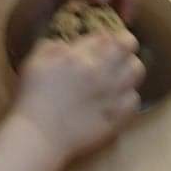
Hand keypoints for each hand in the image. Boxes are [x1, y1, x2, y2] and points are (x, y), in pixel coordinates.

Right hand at [14, 32, 143, 163]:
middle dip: (123, 45)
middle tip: (114, 53)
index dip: (106, 36)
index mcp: (81, 57)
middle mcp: (103, 73)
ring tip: (118, 74)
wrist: (40, 135)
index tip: (101, 41)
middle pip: (129, 47)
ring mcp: (113, 95)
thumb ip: (52, 46)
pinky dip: (128, 95)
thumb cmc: (33, 97)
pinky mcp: (118, 117)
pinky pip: (135, 99)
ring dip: (128, 68)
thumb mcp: (34, 62)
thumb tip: (67, 45)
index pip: (107, 35)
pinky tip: (116, 98)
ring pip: (138, 71)